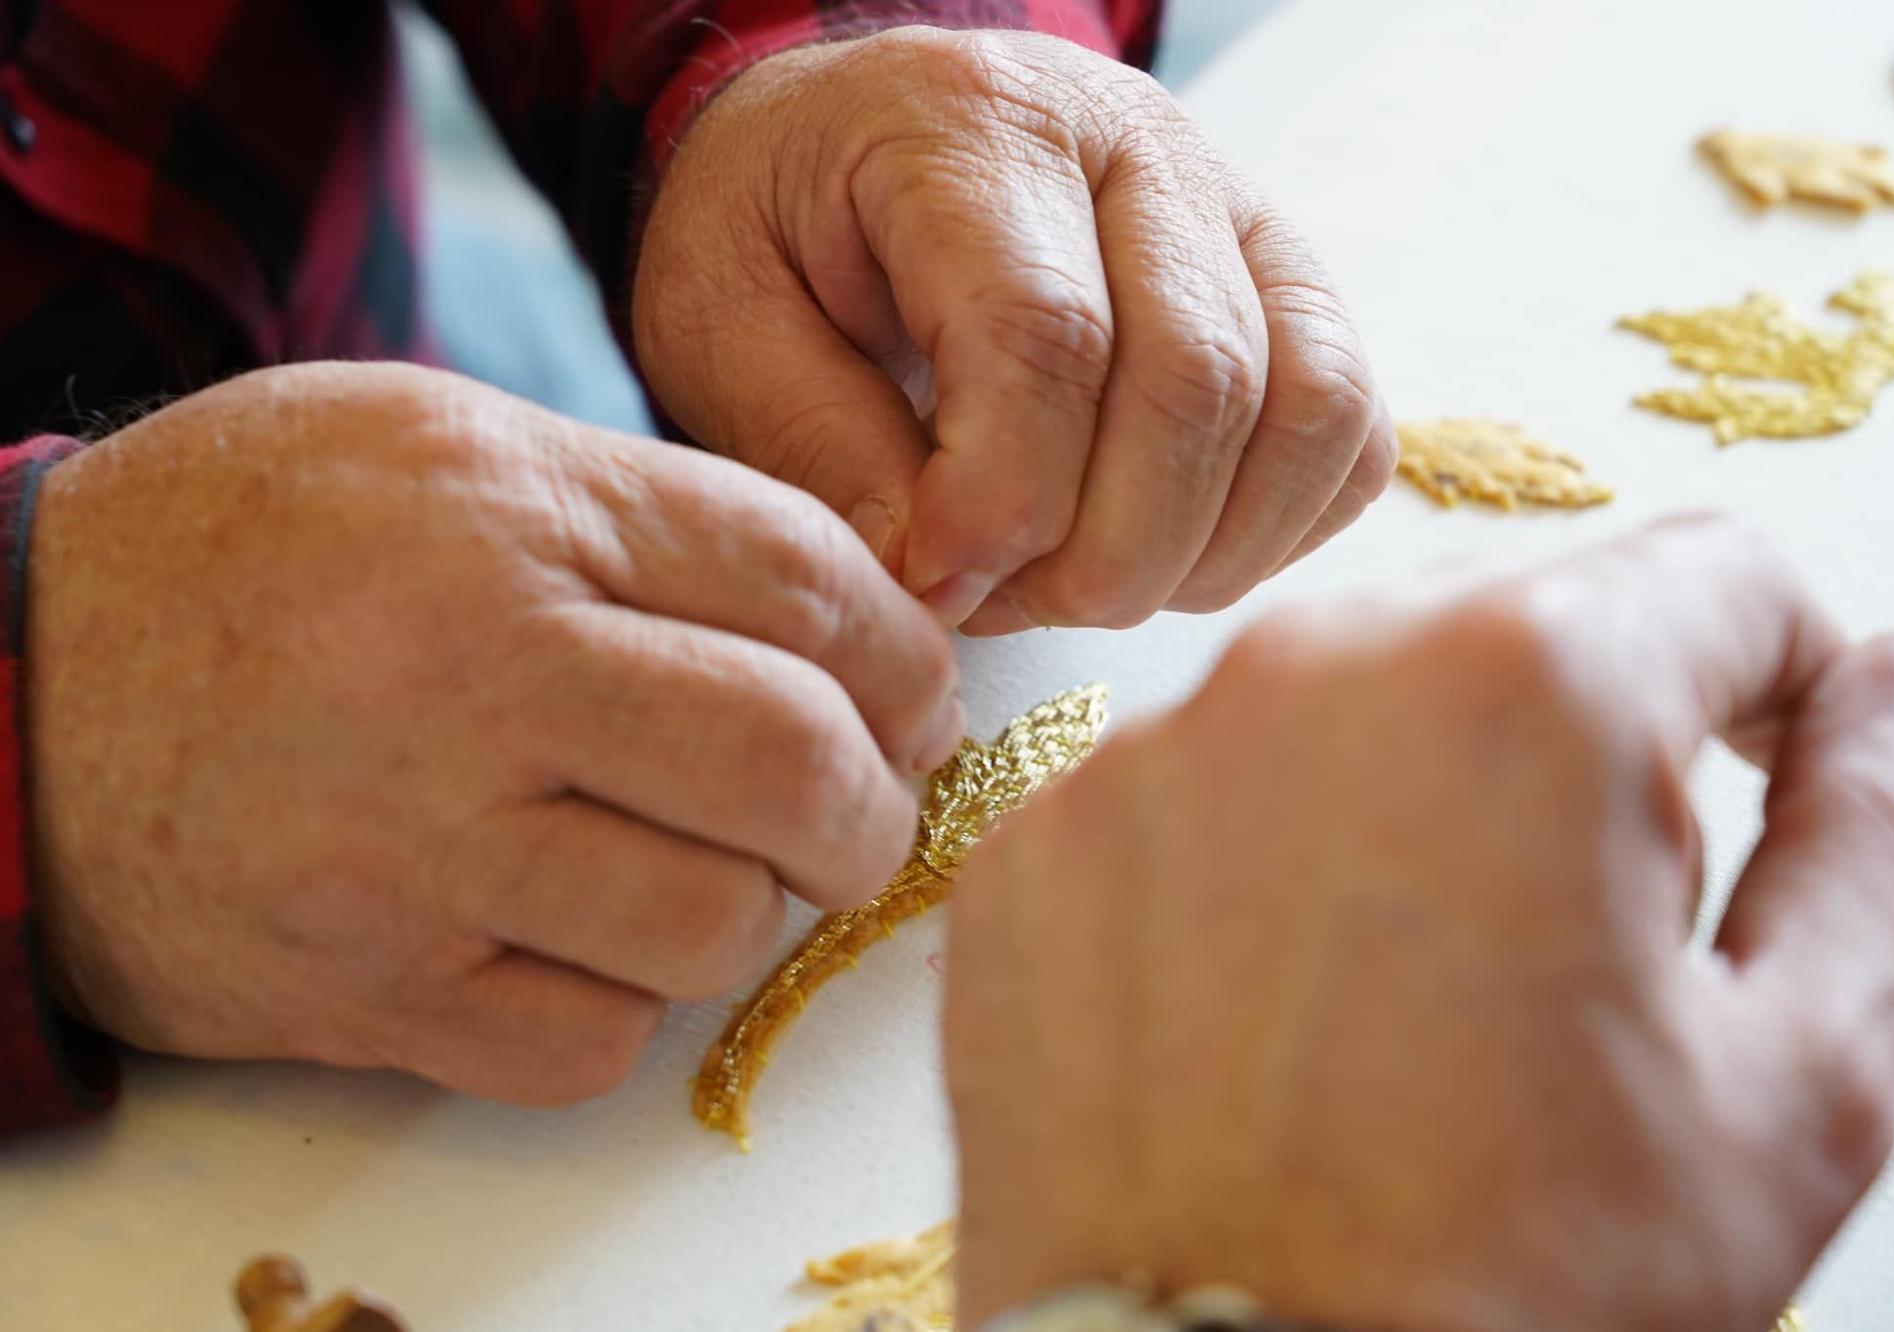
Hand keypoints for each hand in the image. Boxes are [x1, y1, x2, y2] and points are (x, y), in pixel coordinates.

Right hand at [31, 363, 958, 1103]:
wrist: (12, 682)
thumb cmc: (251, 545)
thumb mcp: (443, 445)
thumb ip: (647, 513)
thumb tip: (855, 627)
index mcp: (514, 511)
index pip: (808, 583)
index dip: (907, 656)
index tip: (915, 700)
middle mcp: (474, 672)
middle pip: (793, 763)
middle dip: (873, 806)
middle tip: (857, 811)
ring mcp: (416, 847)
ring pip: (713, 923)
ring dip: (748, 910)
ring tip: (697, 866)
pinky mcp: (365, 987)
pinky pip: (593, 1042)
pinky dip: (626, 1005)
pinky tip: (581, 938)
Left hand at [634, 27, 1394, 635]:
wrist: (853, 146)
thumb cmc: (782, 232)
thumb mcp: (722, 320)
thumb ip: (817, 446)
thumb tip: (938, 586)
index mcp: (973, 126)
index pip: (1046, 332)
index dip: (1004, 498)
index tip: (937, 584)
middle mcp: (1137, 143)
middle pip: (1197, 381)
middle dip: (1104, 553)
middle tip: (1002, 602)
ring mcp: (1238, 208)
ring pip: (1304, 407)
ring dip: (1200, 553)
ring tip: (1077, 584)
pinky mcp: (1291, 280)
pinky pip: (1347, 427)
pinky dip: (1273, 528)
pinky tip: (1163, 551)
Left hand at [945, 516, 1893, 1330]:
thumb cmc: (1515, 1292)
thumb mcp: (1794, 1078)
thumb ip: (1872, 834)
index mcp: (1523, 687)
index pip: (1717, 573)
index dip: (1785, 677)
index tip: (1772, 769)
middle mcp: (1306, 669)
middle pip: (1523, 606)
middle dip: (1599, 729)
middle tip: (1601, 927)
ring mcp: (1144, 756)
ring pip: (1350, 688)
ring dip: (1424, 782)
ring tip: (1439, 983)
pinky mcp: (1038, 850)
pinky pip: (1194, 782)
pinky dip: (1261, 851)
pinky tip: (1290, 1004)